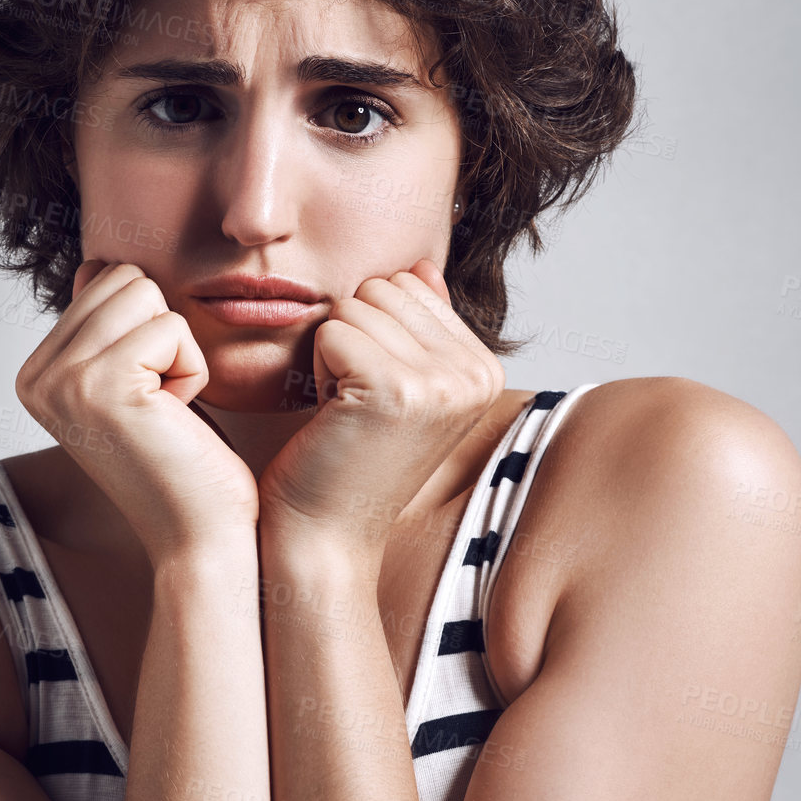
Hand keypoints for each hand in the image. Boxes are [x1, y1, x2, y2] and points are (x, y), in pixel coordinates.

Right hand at [15, 261, 258, 562]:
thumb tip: (95, 266)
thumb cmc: (182, 463)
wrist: (198, 537)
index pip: (106, 281)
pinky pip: (172, 327)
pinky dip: (193, 369)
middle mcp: (34, 376)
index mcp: (35, 373)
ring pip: (147, 293)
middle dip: (163, 333)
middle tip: (161, 403)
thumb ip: (106, 327)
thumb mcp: (137, 383)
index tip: (146, 398)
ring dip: (178, 350)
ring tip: (167, 409)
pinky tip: (175, 418)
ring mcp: (60, 380)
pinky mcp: (99, 385)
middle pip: (124, 278)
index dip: (149, 331)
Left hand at [256, 259, 504, 557]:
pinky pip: (332, 329)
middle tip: (356, 403)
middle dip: (353, 336)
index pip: (408, 284)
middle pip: (382, 287)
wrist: (325, 534)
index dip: (372, 332)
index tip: (375, 394)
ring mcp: (441, 382)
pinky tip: (332, 414)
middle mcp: (475, 374)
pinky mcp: (395, 388)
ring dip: (332, 353)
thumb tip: (421, 266)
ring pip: (355, 304)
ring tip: (346, 410)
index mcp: (484, 369)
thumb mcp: (399, 386)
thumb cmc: (349, 459)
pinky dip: (317, 368)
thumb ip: (420, 325)